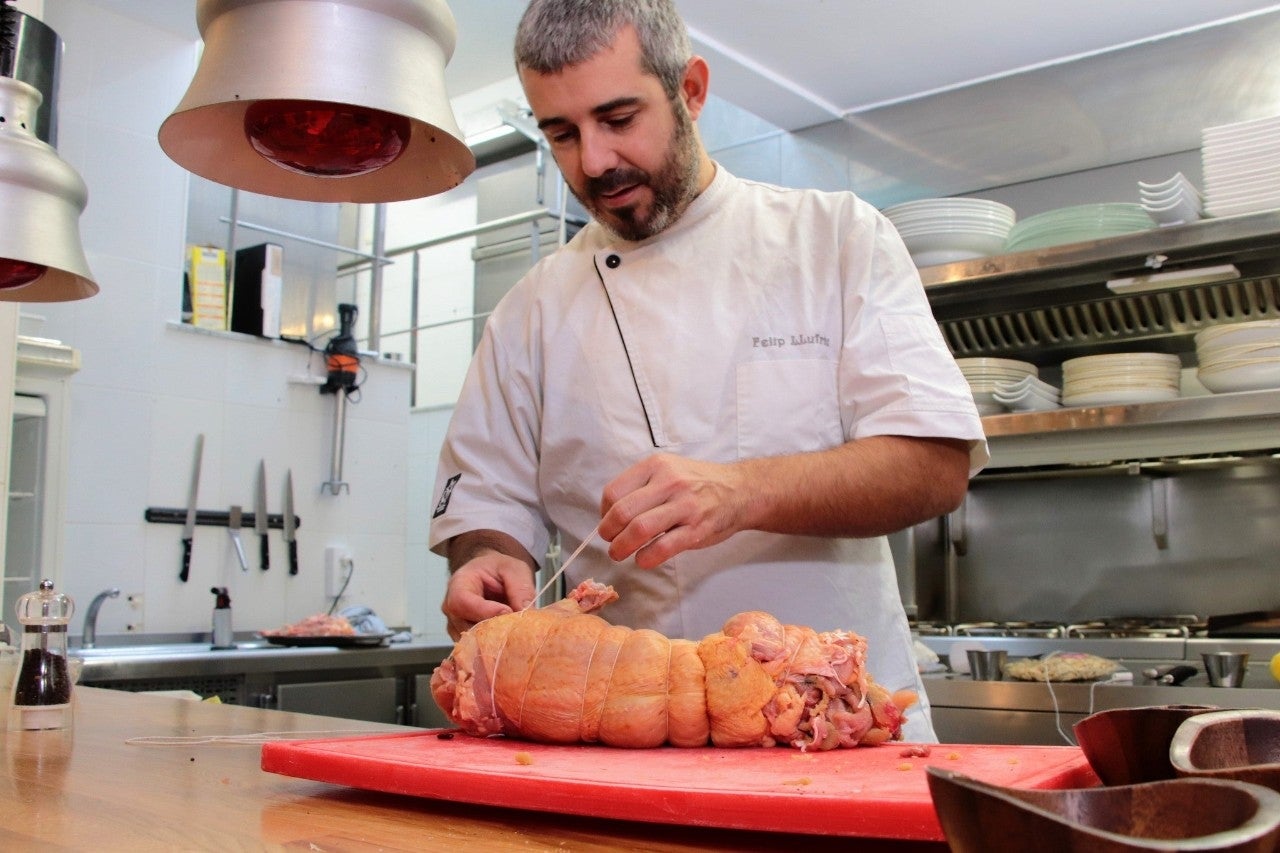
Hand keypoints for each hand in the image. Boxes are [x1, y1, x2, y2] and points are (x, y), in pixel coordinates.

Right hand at [441, 551, 536, 640]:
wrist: (491, 575)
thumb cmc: (498, 569)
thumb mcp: (514, 569)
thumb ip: (520, 588)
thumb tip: (526, 612)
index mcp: (459, 584)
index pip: (463, 601)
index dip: (485, 610)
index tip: (508, 613)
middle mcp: (451, 608)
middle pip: (465, 626)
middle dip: (493, 630)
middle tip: (516, 629)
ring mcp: (455, 626)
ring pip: (471, 642)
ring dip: (493, 641)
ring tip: (514, 636)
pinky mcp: (465, 639)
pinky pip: (475, 649)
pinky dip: (492, 648)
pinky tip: (508, 643)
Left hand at [598, 453, 746, 568]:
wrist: (740, 490)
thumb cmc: (698, 483)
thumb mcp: (668, 469)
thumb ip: (641, 486)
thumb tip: (610, 514)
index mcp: (656, 466)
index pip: (614, 491)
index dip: (604, 512)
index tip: (609, 522)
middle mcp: (669, 482)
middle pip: (622, 511)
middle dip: (608, 532)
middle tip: (610, 541)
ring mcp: (684, 506)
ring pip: (639, 529)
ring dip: (621, 547)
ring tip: (619, 553)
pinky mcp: (697, 530)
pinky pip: (663, 547)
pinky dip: (646, 558)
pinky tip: (643, 559)